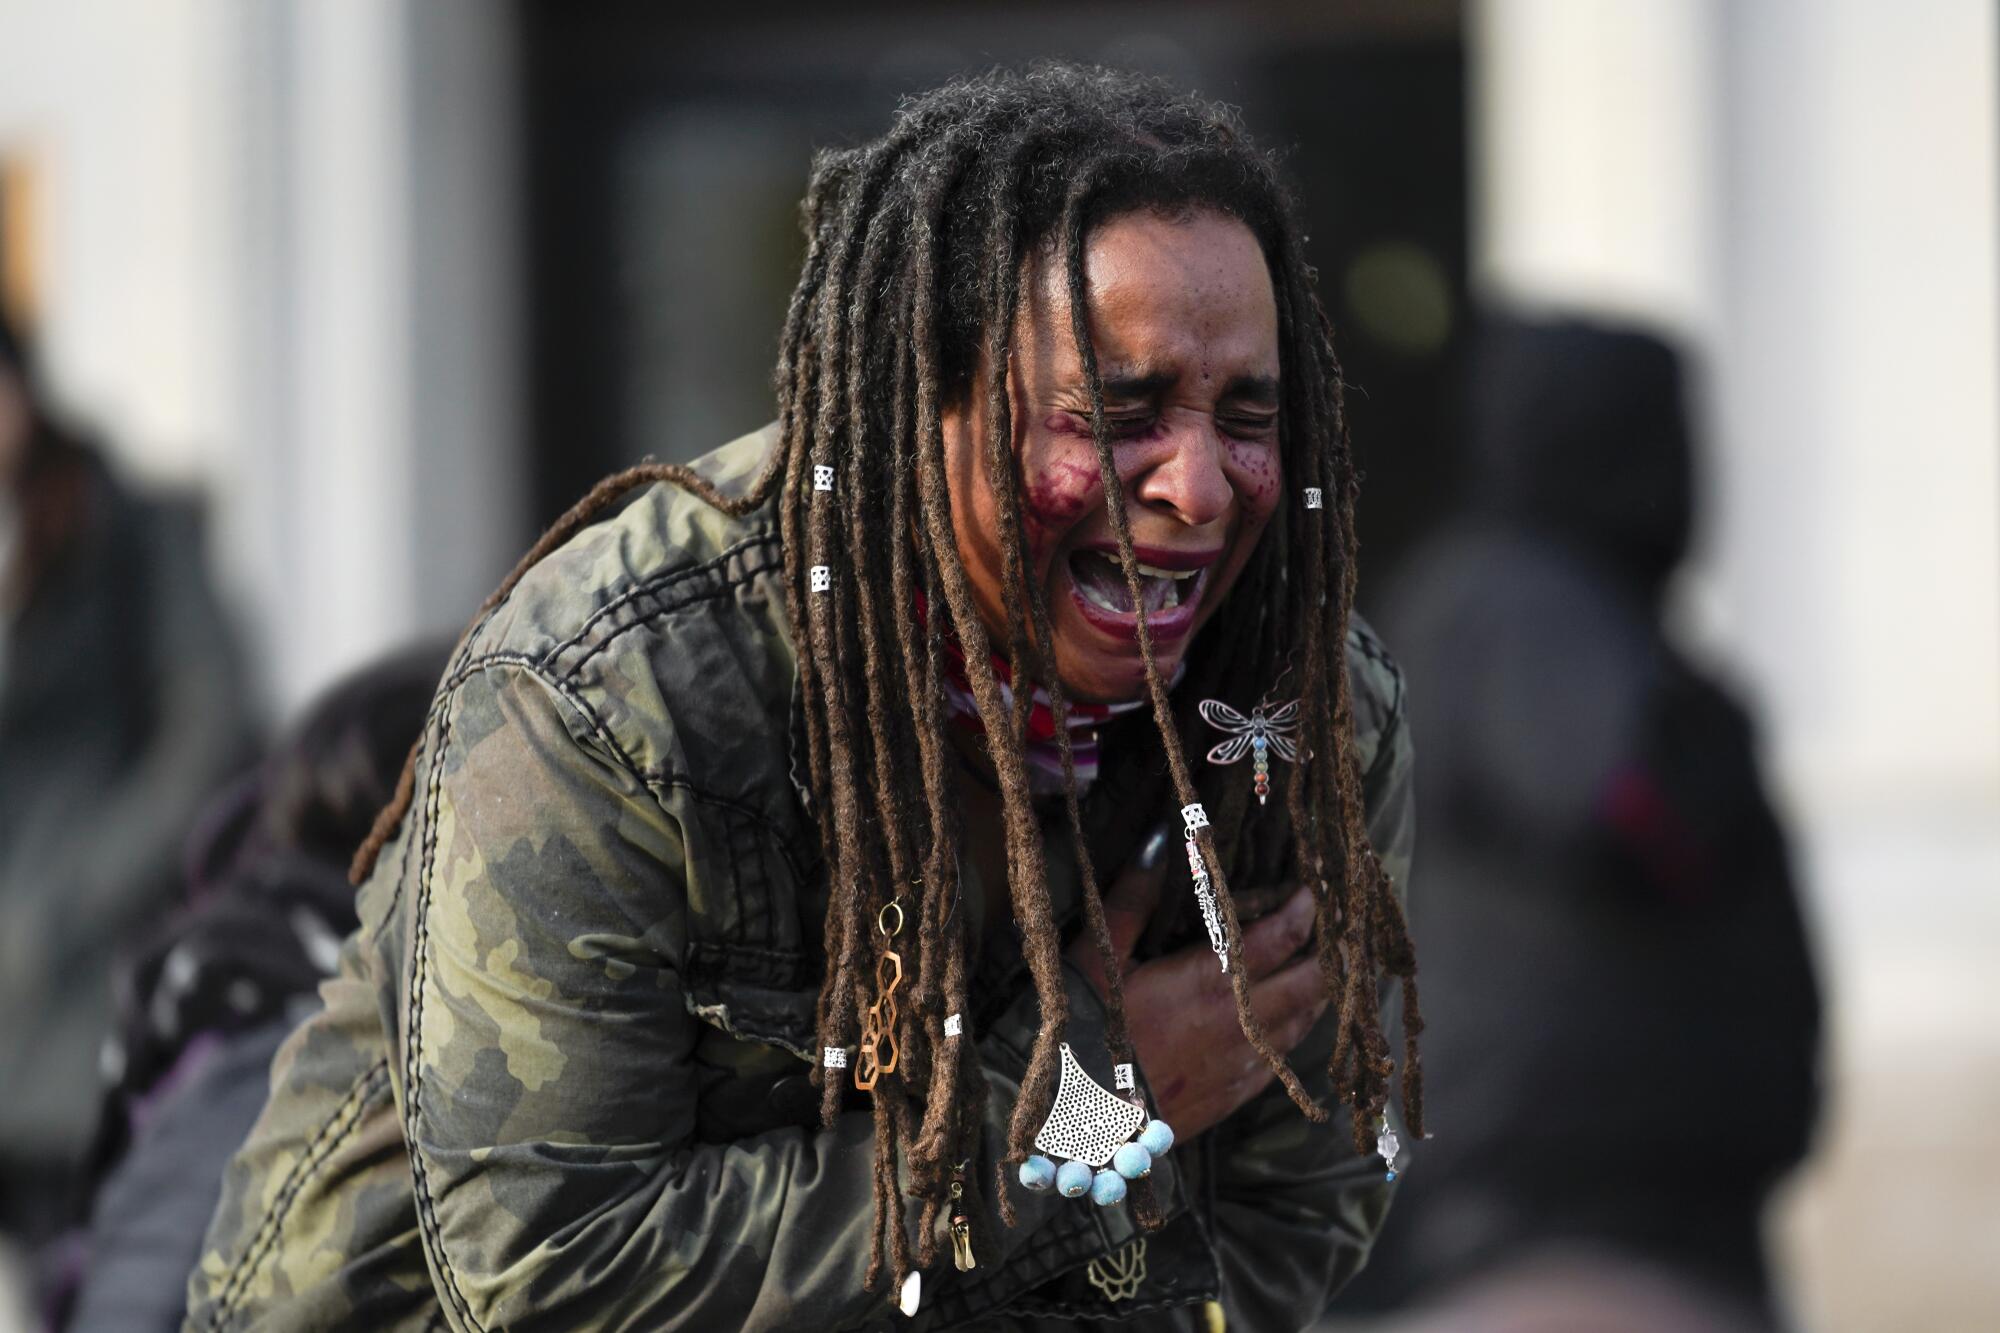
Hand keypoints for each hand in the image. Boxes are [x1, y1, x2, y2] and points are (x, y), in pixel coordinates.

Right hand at [1065, 837, 1326, 1139]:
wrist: (1080, 1120)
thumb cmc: (1086, 1028)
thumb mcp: (1099, 956)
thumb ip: (1133, 899)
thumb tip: (1158, 843)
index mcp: (1210, 980)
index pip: (1279, 937)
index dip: (1304, 910)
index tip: (1314, 891)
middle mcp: (1240, 1020)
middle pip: (1311, 982)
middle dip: (1329, 952)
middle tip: (1335, 929)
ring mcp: (1243, 1061)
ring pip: (1305, 1021)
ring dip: (1318, 991)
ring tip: (1323, 967)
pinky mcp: (1236, 1093)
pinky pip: (1285, 1059)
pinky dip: (1297, 1030)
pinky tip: (1292, 1020)